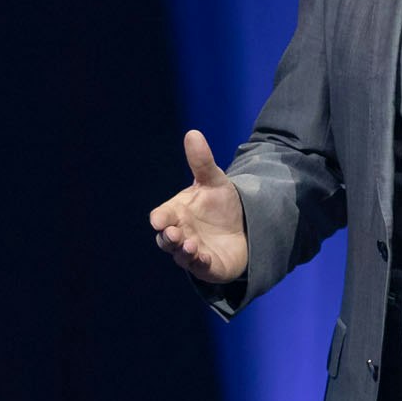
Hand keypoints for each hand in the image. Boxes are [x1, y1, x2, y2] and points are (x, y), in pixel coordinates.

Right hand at [149, 130, 248, 284]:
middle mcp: (181, 234)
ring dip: (183, 251)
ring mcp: (193, 252)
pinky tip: (205, 257)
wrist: (242, 226)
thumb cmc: (220, 204)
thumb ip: (202, 162)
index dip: (160, 218)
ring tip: (190, 244)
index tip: (159, 220)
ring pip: (181, 255)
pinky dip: (201, 263)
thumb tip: (193, 133)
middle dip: (168, 237)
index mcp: (177, 213)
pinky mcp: (208, 266)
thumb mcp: (214, 181)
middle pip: (166, 239)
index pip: (162, 216)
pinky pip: (201, 267)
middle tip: (173, 233)